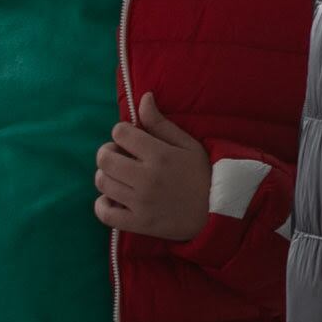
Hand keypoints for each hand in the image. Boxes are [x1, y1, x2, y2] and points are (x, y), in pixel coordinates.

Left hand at [94, 93, 210, 240]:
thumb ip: (161, 123)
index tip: (130, 139)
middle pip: (104, 159)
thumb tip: (144, 97)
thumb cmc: (203, 173)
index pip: (120, 133)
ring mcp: (141, 202)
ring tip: (118, 177)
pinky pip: (105, 214)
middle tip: (118, 156)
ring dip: (105, 176)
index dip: (121, 132)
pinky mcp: (139, 223)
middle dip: (107, 153)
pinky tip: (111, 199)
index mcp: (160, 155)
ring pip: (102, 183)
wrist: (219, 211)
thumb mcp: (188, 144)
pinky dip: (102, 205)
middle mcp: (147, 178)